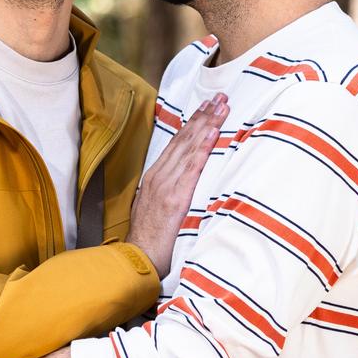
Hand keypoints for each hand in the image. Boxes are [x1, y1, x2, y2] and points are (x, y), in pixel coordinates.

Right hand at [128, 92, 229, 275]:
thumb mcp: (157, 210)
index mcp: (156, 178)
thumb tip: (185, 184)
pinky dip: (202, 148)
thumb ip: (170, 193)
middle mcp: (160, 177)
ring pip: (189, 148)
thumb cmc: (150, 241)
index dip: (193, 124)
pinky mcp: (175, 198)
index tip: (207, 106)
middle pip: (184, 140)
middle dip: (203, 116)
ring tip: (221, 106)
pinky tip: (212, 133)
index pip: (177, 144)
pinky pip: (191, 168)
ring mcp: (167, 186)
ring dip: (206, 124)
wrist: (136, 261)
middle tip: (220, 96)